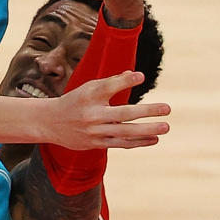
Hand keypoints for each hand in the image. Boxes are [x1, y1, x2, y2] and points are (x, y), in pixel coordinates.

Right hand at [47, 70, 170, 149]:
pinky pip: (121, 143)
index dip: (125, 80)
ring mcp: (95, 131)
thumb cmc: (76, 100)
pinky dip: (139, 142)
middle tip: (167, 108)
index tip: (141, 76)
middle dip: (148, 111)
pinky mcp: (96, 144)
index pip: (110, 86)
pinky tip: (154, 139)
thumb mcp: (89, 87)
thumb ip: (112, 83)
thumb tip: (135, 75)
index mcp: (90, 94)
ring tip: (165, 127)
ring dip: (148, 130)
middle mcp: (93, 113)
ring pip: (126, 132)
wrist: (51, 122)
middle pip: (124, 113)